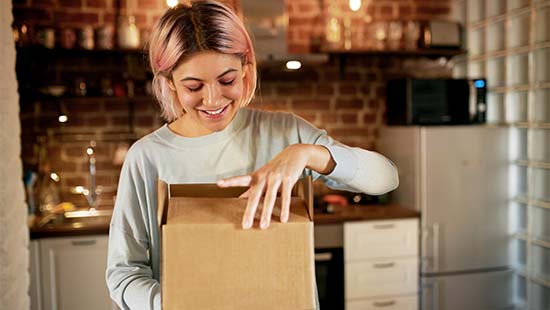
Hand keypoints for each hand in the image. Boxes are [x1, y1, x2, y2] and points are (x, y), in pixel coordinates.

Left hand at [217, 144, 334, 229]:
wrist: (294, 154)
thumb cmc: (275, 168)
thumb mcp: (262, 176)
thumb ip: (252, 188)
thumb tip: (240, 199)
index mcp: (256, 176)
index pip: (240, 179)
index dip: (230, 181)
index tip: (219, 183)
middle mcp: (264, 177)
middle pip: (255, 195)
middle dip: (250, 211)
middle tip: (246, 225)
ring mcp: (276, 178)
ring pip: (270, 198)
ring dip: (267, 213)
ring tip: (263, 226)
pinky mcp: (288, 179)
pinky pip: (286, 196)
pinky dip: (284, 208)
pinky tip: (283, 219)